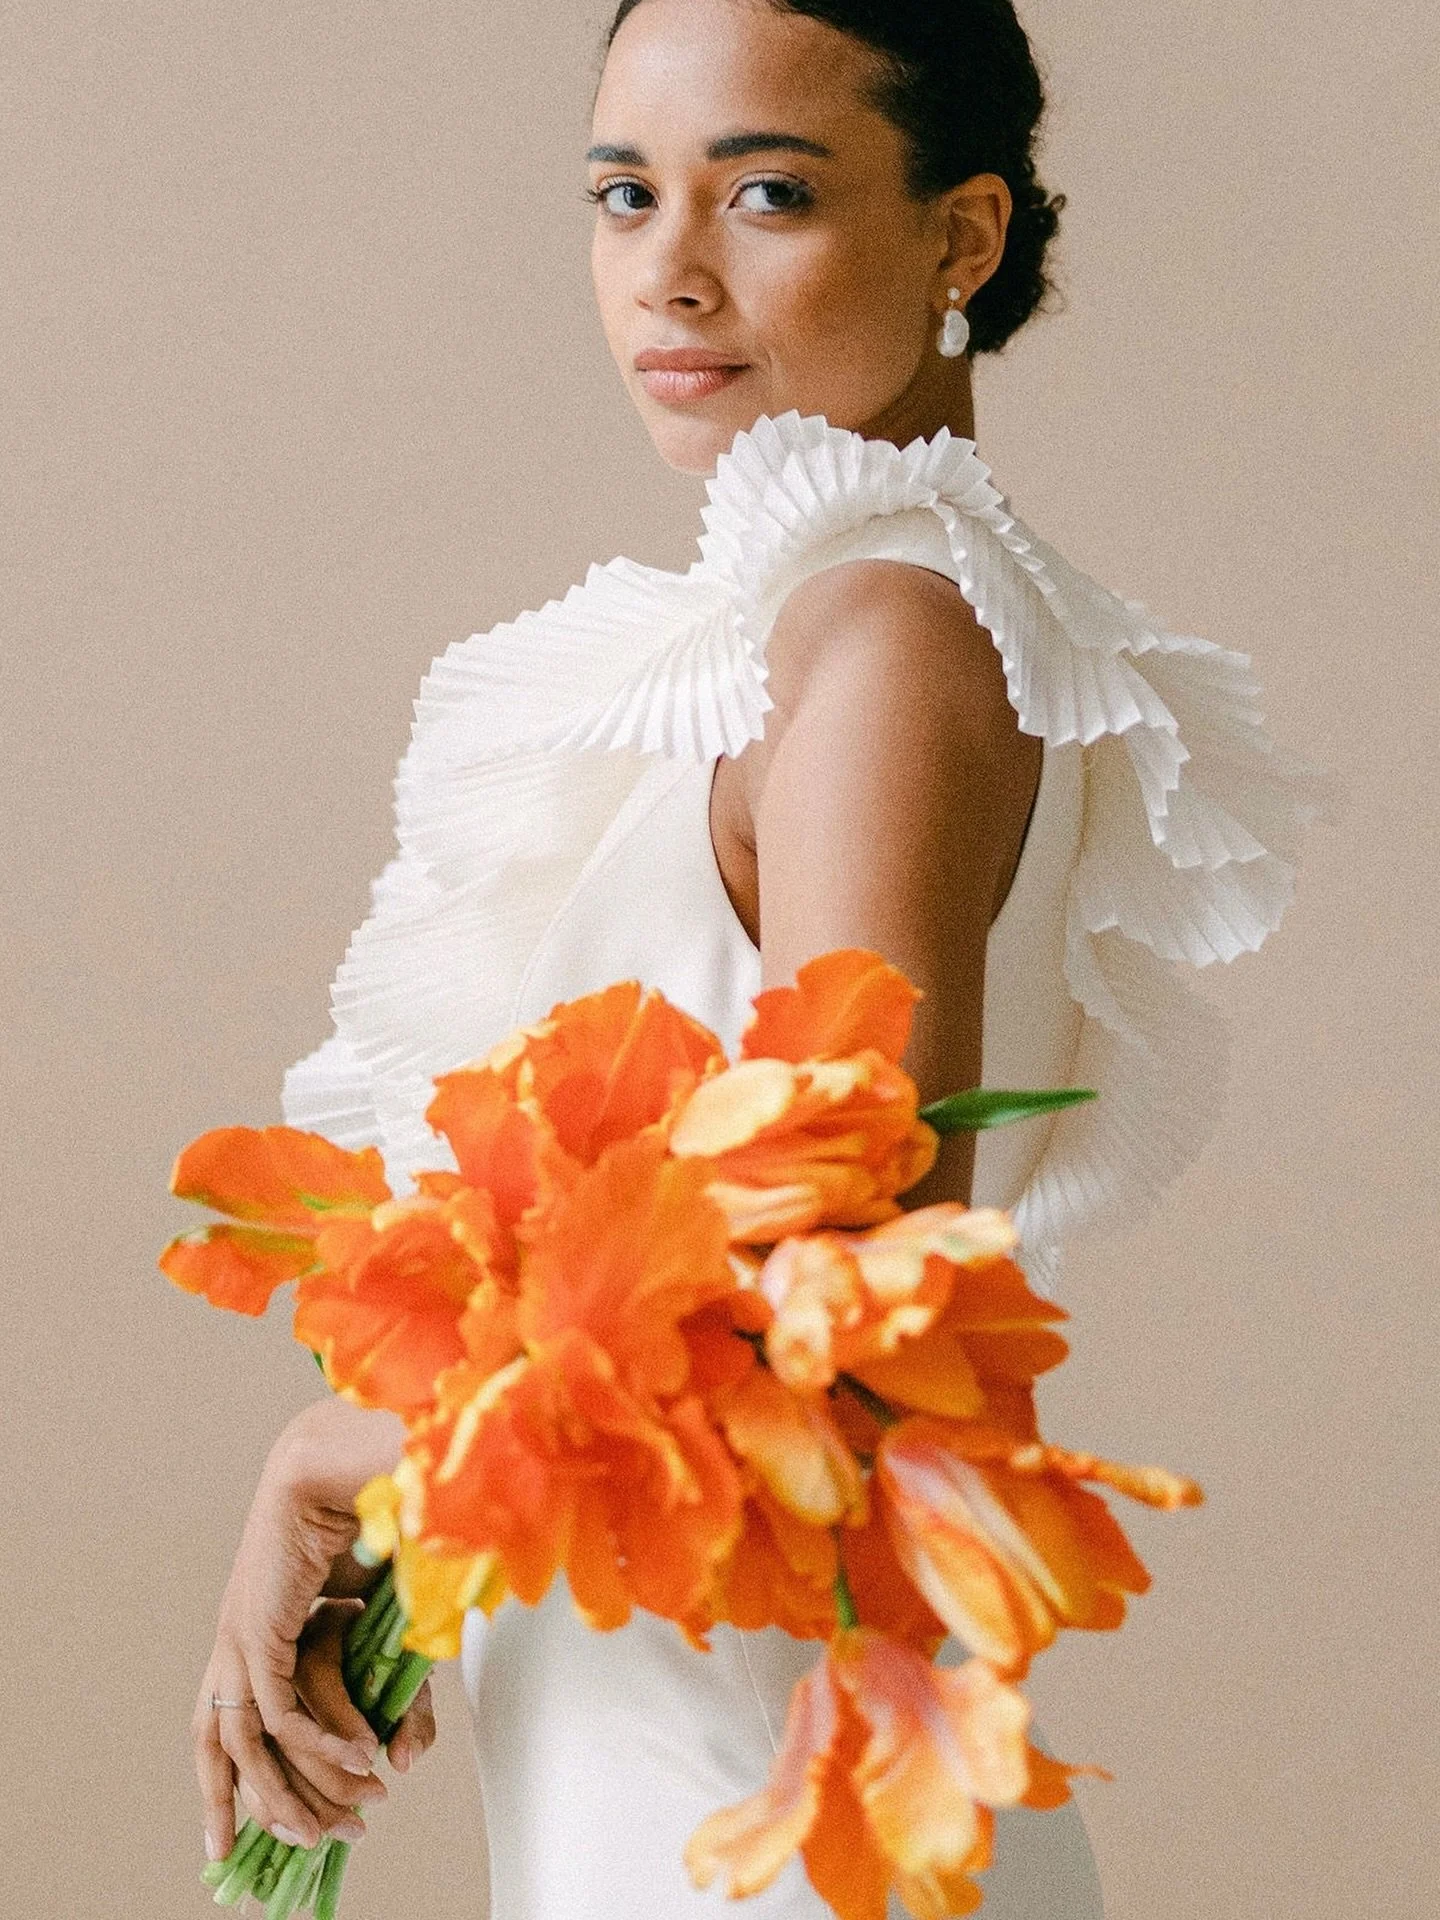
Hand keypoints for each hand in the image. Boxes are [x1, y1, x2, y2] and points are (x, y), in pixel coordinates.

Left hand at [193, 1396, 425, 1859]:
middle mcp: (237, 1642)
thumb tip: (407, 1757)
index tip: (238, 1839)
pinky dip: (318, 1743)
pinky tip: (359, 1759)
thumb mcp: (383, 1627)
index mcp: (254, 1634)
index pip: (222, 1726)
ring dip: (297, 1788)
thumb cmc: (367, 1523)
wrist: (348, 1461)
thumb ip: (392, 1690)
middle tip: (306, 1846)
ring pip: (250, 1742)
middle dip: (253, 1808)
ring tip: (346, 1817)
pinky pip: (282, 1709)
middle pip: (218, 1748)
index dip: (227, 1786)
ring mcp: (241, 1637)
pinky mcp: (261, 1629)